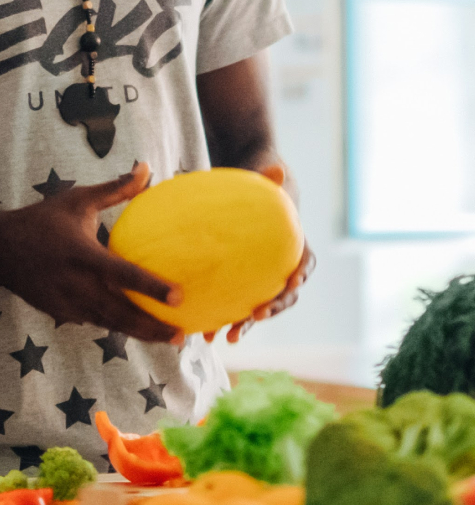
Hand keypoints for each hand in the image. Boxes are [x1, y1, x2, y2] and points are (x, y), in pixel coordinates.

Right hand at [0, 163, 181, 343]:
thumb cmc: (42, 219)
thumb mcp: (77, 200)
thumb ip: (115, 189)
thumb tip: (147, 168)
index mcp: (82, 255)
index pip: (124, 275)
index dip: (152, 287)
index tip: (180, 297)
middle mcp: (76, 284)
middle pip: (121, 313)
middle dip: (152, 327)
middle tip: (181, 335)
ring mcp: (67, 303)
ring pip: (109, 324)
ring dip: (138, 333)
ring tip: (167, 338)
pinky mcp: (60, 313)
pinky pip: (93, 322)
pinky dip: (114, 326)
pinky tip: (135, 328)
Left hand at [206, 162, 313, 343]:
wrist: (249, 192)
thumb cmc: (260, 184)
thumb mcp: (266, 178)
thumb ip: (270, 177)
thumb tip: (274, 168)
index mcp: (295, 246)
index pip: (305, 264)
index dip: (300, 275)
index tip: (292, 281)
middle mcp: (280, 268)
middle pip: (283, 295)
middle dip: (272, 309)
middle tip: (256, 315)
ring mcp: (260, 279)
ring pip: (257, 307)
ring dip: (243, 323)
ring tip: (223, 336)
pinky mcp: (239, 283)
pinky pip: (232, 303)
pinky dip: (220, 316)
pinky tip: (200, 329)